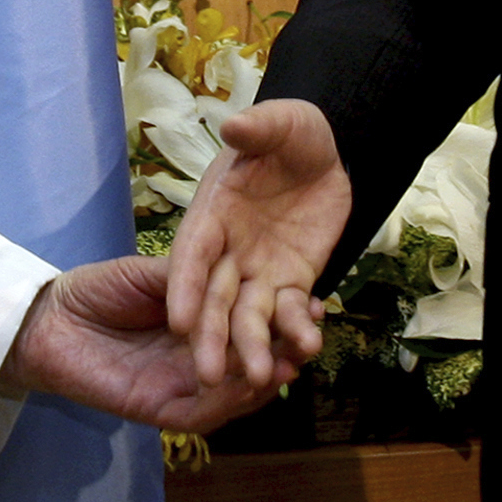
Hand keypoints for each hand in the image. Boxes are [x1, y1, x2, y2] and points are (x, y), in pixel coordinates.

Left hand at [0, 256, 304, 430]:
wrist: (45, 318)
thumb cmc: (97, 289)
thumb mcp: (154, 273)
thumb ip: (194, 279)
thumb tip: (240, 273)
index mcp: (203, 327)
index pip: (253, 328)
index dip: (285, 319)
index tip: (317, 302)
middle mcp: (197, 361)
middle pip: (252, 365)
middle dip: (286, 353)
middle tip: (313, 338)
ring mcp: (179, 388)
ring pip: (234, 396)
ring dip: (264, 382)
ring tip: (290, 363)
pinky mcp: (155, 409)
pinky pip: (199, 415)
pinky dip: (226, 404)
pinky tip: (247, 385)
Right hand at [166, 98, 350, 387]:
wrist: (324, 154)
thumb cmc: (291, 134)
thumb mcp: (281, 123)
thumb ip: (258, 128)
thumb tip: (233, 124)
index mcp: (212, 215)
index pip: (192, 255)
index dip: (183, 287)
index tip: (177, 322)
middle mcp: (227, 251)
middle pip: (213, 298)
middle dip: (210, 336)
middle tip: (208, 377)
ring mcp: (259, 271)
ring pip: (249, 316)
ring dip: (252, 346)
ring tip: (257, 378)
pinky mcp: (291, 282)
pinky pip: (292, 311)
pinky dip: (297, 329)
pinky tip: (307, 347)